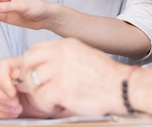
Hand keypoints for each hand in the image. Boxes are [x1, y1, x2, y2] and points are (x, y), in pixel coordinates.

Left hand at [0, 38, 128, 117]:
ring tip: (54, 100)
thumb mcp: (83, 55)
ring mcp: (60, 70)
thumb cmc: (106, 77)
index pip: (35, 49)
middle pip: (28, 63)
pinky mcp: (61, 88)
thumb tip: (40, 69)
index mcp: (66, 45)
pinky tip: (59, 106)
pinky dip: (47, 106)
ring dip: (39, 95)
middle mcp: (61, 54)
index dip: (30, 64)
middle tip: (39, 90)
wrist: (123, 88)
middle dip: (28, 79)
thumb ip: (61, 59)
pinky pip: (40, 98)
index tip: (34, 75)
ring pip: (32, 83)